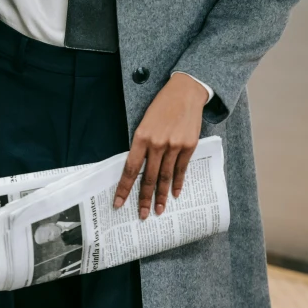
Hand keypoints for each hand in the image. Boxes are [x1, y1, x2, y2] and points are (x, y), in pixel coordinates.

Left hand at [114, 73, 207, 218]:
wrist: (185, 92)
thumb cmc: (161, 107)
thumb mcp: (144, 123)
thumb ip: (141, 145)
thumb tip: (137, 168)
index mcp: (141, 137)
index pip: (130, 169)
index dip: (124, 188)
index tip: (118, 203)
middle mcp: (157, 143)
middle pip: (148, 177)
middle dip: (144, 199)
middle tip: (142, 215)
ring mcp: (174, 146)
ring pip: (165, 177)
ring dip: (161, 196)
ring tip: (158, 211)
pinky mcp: (188, 146)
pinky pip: (181, 170)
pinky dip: (177, 183)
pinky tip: (174, 194)